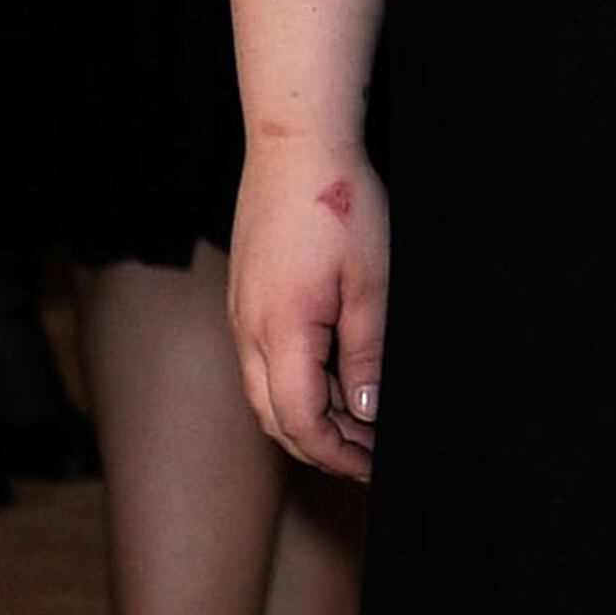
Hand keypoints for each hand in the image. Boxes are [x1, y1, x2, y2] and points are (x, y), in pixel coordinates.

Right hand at [228, 133, 389, 480]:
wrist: (294, 147)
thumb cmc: (339, 206)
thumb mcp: (371, 284)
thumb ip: (366, 353)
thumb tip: (365, 411)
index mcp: (281, 332)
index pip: (298, 423)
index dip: (335, 455)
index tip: (372, 467)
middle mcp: (250, 331)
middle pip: (275, 417)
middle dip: (321, 446)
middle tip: (370, 456)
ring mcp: (243, 316)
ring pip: (267, 392)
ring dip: (310, 416)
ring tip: (361, 422)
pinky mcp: (247, 300)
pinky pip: (265, 361)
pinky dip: (298, 384)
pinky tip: (336, 378)